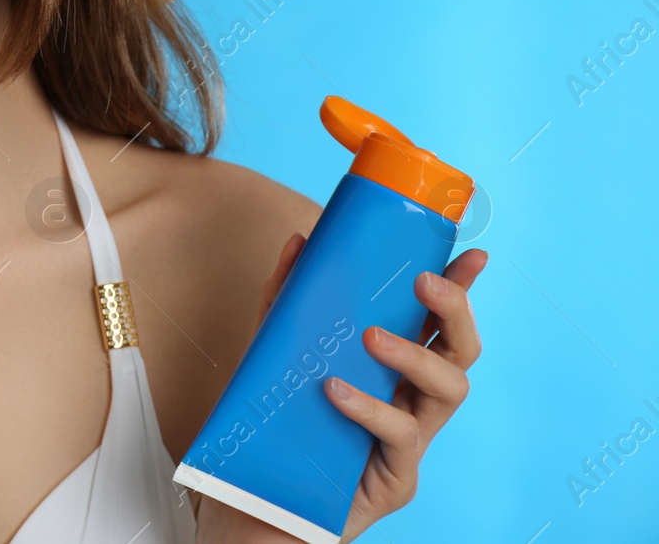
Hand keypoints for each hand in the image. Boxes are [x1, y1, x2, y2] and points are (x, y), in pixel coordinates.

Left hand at [192, 236, 486, 542]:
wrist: (264, 494)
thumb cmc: (284, 420)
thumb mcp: (279, 351)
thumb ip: (288, 299)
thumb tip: (300, 242)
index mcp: (397, 367)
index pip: (439, 322)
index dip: (462, 289)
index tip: (474, 255)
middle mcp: (414, 399)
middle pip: (462, 352)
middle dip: (455, 311)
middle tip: (424, 282)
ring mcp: (412, 438)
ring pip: (449, 391)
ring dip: (416, 356)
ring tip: (372, 338)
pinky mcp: (398, 477)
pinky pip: (400, 437)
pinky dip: (370, 409)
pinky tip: (337, 392)